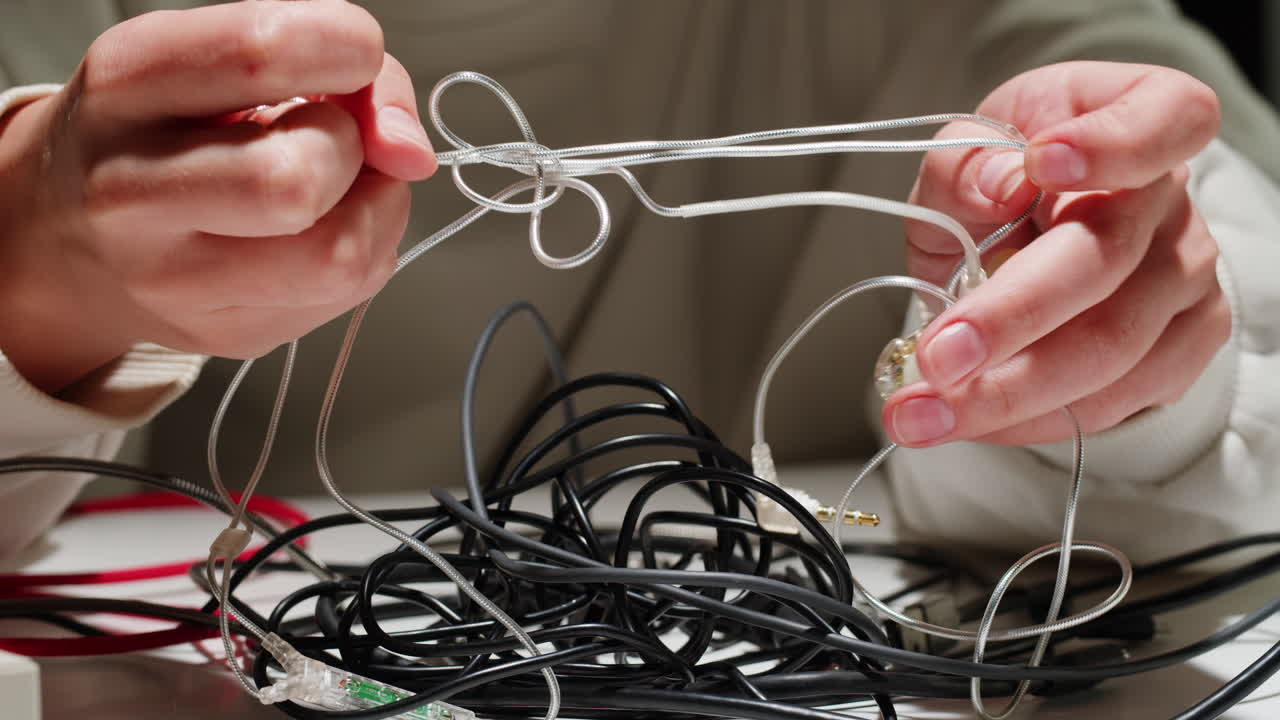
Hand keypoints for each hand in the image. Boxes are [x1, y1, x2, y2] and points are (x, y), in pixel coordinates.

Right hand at [0, 0, 435, 393]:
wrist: (70, 235)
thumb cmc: (164, 129)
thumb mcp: (221, 58)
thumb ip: (342, 69)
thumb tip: (411, 150)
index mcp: (129, 87)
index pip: (262, 52)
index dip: (346, 49)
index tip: (350, 57)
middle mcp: (133, 191)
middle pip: (297, 179)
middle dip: (350, 148)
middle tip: (329, 138)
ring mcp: (176, 282)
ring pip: (340, 256)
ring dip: (376, 208)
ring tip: (342, 186)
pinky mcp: (229, 335)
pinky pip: (352, 292)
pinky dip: (368, 248)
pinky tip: (322, 228)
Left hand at [884, 61, 1229, 447]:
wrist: (1023, 240)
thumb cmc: (998, 184)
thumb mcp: (963, 154)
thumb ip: (965, 161)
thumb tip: (998, 183)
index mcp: (1134, 117)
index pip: (1166, 116)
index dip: (1113, 143)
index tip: (1040, 165)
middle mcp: (1169, 200)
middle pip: (1107, 260)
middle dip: (1010, 319)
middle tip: (935, 359)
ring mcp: (1184, 277)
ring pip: (1109, 350)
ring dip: (1005, 394)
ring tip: (919, 414)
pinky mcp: (1180, 348)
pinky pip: (1112, 401)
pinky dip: (1029, 419)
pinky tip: (971, 421)